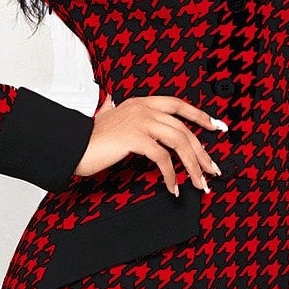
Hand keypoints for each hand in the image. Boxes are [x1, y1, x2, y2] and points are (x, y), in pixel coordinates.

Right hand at [74, 93, 226, 194]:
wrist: (72, 146)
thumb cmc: (89, 139)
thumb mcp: (109, 119)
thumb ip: (119, 113)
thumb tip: (120, 110)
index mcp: (140, 102)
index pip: (178, 105)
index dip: (199, 115)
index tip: (216, 126)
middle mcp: (143, 108)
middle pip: (183, 128)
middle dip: (201, 152)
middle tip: (212, 169)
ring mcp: (139, 121)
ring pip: (179, 141)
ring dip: (193, 165)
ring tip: (200, 183)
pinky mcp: (135, 138)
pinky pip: (163, 158)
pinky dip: (171, 175)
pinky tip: (174, 187)